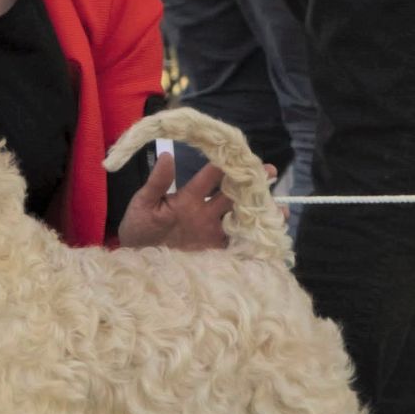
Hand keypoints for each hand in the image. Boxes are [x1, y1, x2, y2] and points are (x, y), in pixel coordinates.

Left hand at [117, 155, 281, 249]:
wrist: (135, 258)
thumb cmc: (138, 227)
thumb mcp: (143, 204)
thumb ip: (157, 183)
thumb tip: (167, 155)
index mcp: (189, 197)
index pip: (211, 177)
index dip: (226, 165)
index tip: (241, 156)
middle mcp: (205, 211)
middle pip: (233, 193)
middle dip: (252, 182)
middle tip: (269, 172)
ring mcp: (211, 230)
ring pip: (241, 216)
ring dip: (259, 210)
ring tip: (279, 209)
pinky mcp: (213, 249)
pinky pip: (237, 242)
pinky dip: (253, 238)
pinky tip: (269, 236)